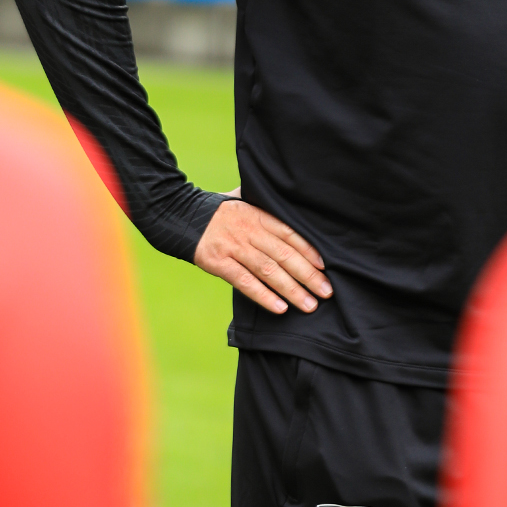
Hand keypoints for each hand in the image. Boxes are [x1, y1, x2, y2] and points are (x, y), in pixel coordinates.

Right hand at [194, 199, 332, 315]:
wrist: (180, 214)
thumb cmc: (218, 209)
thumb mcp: (243, 199)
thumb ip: (265, 204)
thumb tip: (288, 201)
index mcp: (258, 215)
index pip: (290, 234)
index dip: (308, 250)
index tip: (325, 266)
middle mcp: (250, 231)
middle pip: (284, 255)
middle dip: (308, 275)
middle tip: (326, 292)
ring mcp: (234, 247)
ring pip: (268, 271)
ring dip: (291, 290)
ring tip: (309, 305)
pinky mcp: (219, 263)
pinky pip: (245, 282)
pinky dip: (264, 296)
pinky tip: (280, 308)